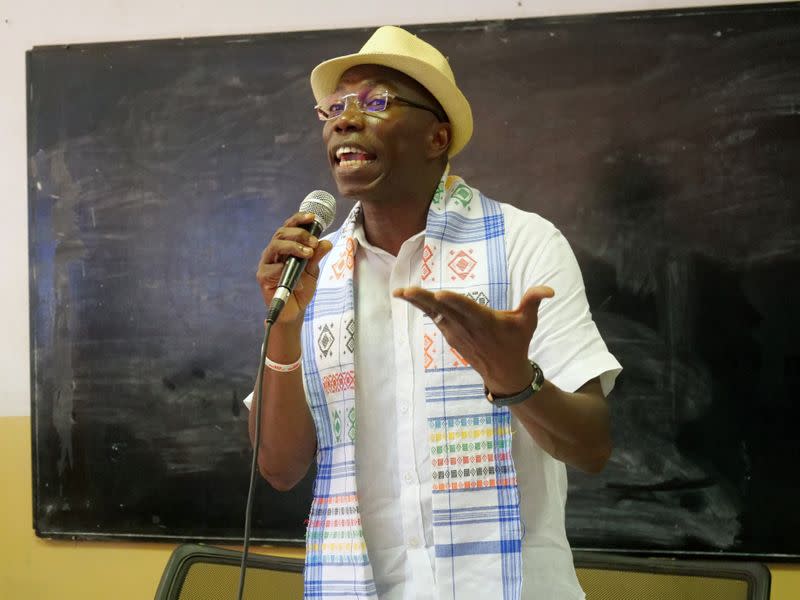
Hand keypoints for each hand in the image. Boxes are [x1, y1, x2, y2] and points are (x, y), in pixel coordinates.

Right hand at [256, 212, 332, 323]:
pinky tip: (299, 281)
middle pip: (281, 233)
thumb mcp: (313, 270)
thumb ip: (317, 255)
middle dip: (299, 234)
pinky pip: (271, 269)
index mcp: (285, 246)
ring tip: (308, 254)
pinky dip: (286, 271)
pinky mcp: (263, 278)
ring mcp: (266, 264)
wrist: (294, 311)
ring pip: (275, 246)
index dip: (299, 219)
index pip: (289, 227)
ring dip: (293, 247)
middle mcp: (273, 252)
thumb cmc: (301, 287)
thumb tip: (327, 242)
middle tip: (314, 242)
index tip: (313, 217)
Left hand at [392, 285, 554, 394]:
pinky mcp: (450, 336)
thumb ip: (534, 301)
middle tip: (404, 291)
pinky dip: (422, 309)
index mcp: (485, 321)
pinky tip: (409, 298)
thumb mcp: (528, 322)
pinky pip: (434, 319)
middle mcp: (467, 327)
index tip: (439, 294)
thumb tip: (550, 290)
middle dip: (423, 300)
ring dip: (417, 303)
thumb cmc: (517, 343)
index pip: (467, 308)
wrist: (504, 373)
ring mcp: (456, 333)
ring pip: (434, 314)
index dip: (453, 301)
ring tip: (399, 292)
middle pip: (443, 310)